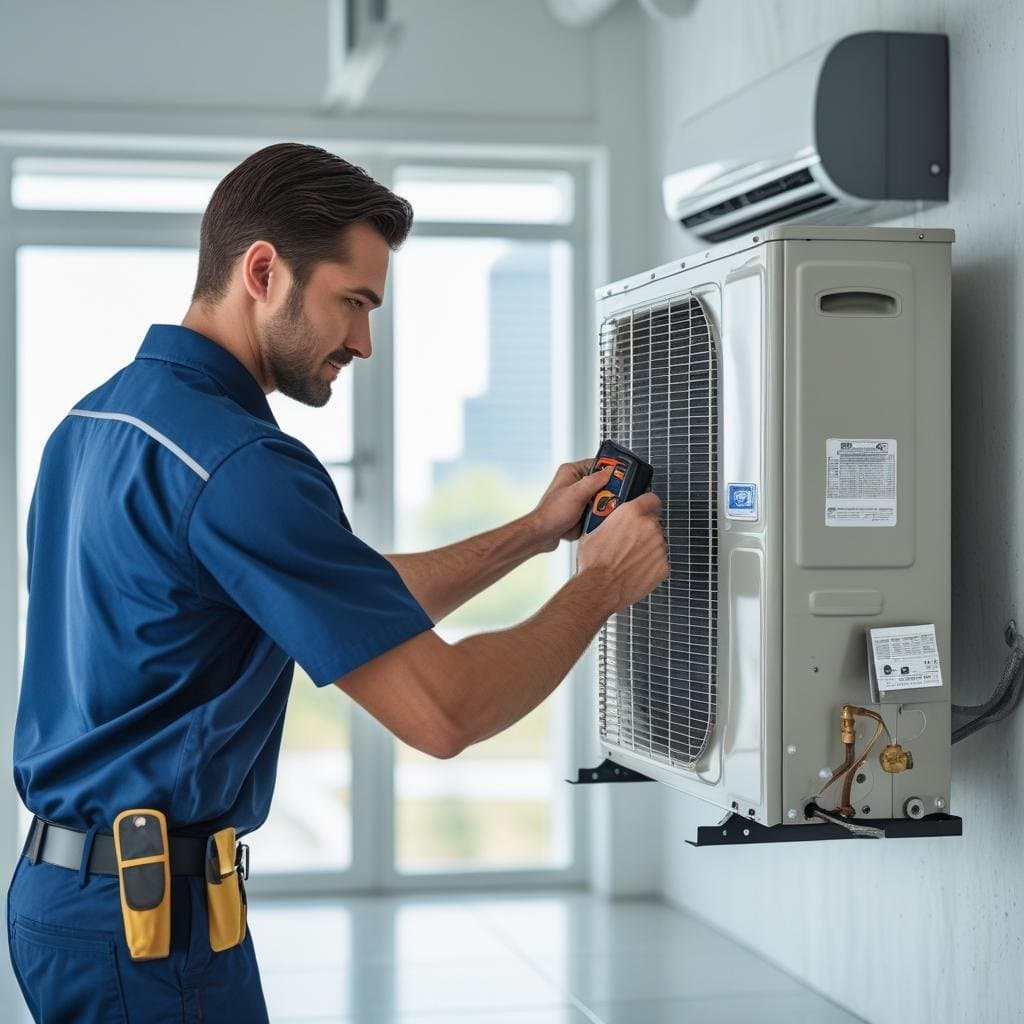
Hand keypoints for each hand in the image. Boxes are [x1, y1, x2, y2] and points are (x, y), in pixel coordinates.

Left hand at [531, 459, 613, 551]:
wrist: (543, 535)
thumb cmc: (552, 513)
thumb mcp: (577, 493)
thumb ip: (595, 480)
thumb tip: (611, 470)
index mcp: (572, 472)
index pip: (597, 463)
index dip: (611, 469)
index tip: (624, 475)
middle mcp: (575, 483)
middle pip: (602, 482)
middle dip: (610, 491)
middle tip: (617, 497)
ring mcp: (579, 498)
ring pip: (602, 497)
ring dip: (606, 504)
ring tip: (609, 509)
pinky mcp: (581, 511)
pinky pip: (597, 510)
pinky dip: (602, 514)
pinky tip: (605, 519)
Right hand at [576, 492, 668, 610]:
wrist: (600, 588)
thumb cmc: (594, 562)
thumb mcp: (593, 530)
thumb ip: (610, 520)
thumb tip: (610, 518)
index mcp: (631, 513)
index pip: (651, 499)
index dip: (648, 505)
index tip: (646, 509)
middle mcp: (649, 527)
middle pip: (653, 523)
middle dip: (644, 531)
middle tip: (629, 542)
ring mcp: (659, 547)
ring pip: (657, 543)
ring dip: (647, 549)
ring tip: (629, 560)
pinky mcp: (664, 565)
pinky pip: (659, 561)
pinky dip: (651, 565)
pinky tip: (635, 570)